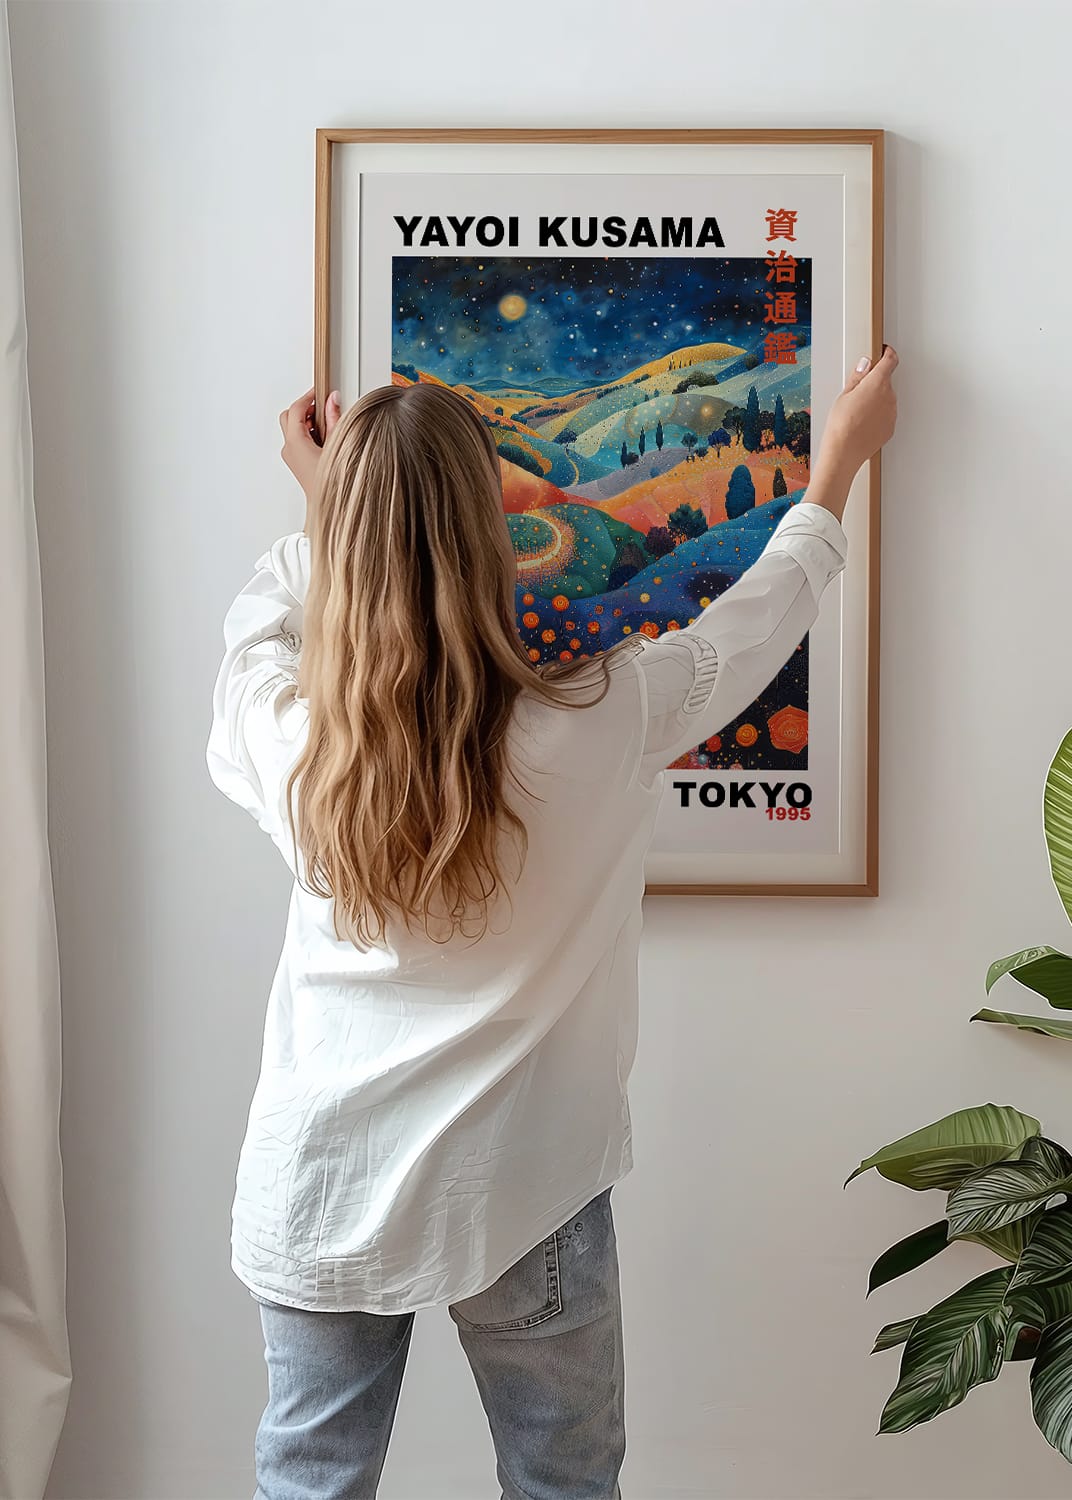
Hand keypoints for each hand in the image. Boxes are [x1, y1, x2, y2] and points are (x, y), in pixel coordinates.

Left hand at [279, 386, 341, 504]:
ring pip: (292, 428)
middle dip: (304, 408)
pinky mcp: (296, 462)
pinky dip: (308, 432)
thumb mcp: (338, 444)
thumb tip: (333, 401)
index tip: (319, 392)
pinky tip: (325, 437)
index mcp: (295, 443)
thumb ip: (334, 418)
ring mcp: (291, 457)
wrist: (331, 507)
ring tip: (327, 423)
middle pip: (289, 416)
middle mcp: (289, 449)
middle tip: (322, 406)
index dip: (308, 397)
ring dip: (307, 421)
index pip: (296, 409)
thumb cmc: (333, 482)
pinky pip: (297, 440)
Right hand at [804, 345, 897, 520]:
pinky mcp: (890, 427)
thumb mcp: (843, 396)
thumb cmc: (840, 426)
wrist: (843, 454)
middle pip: (886, 382)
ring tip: (856, 412)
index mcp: (877, 383)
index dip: (888, 353)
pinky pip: (886, 415)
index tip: (884, 351)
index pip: (891, 360)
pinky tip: (861, 423)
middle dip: (874, 383)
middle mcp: (889, 396)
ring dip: (876, 400)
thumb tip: (865, 364)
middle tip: (856, 392)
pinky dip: (877, 415)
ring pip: (886, 399)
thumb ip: (857, 378)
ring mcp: (892, 413)